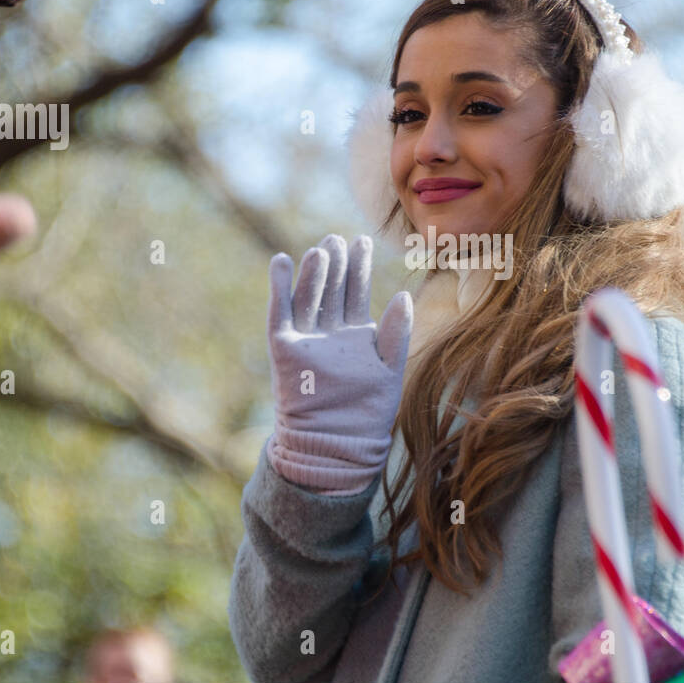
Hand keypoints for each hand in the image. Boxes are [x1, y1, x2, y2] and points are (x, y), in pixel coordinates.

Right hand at [267, 233, 411, 446]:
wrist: (337, 445)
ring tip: (323, 246)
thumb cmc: (367, 414)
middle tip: (340, 237)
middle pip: (332, 290)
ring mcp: (306, 340)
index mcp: (356, 336)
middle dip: (337, 264)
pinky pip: (280, 312)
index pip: (356, 293)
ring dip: (315, 271)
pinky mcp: (284, 349)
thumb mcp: (390, 370)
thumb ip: (396, 333)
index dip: (358, 268)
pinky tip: (282, 260)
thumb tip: (403, 295)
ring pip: (310, 296)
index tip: (362, 240)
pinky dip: (280, 287)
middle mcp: (329, 334)